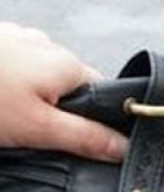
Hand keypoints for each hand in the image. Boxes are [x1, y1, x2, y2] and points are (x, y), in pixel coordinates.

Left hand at [0, 22, 126, 160]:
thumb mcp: (39, 128)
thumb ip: (87, 138)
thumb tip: (124, 149)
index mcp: (67, 64)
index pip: (105, 95)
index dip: (101, 122)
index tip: (88, 143)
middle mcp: (47, 46)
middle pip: (74, 89)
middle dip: (63, 114)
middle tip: (40, 136)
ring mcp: (19, 42)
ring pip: (44, 81)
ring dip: (36, 102)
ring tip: (11, 120)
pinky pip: (20, 72)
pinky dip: (15, 90)